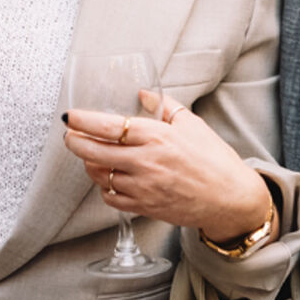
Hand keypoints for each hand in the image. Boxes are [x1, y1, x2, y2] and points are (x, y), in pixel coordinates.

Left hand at [64, 91, 271, 242]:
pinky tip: (109, 178)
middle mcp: (146, 162)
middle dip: (75, 143)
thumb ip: (165, 106)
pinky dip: (104, 187)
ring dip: (90, 164)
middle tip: (70, 136)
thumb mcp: (192, 124)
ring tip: (91, 156)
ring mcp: (143, 187)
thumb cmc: (214, 159)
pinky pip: (111, 198)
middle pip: (95, 152)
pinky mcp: (144, 207)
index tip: (70, 117)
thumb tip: (143, 93)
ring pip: (100, 175)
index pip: (109, 126)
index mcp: (157, 136)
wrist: (230, 199)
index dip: (83, 121)